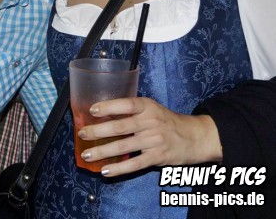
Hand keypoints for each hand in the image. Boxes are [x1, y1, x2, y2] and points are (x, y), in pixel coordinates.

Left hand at [78, 97, 221, 176]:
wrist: (194, 137)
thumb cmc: (166, 121)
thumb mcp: (151, 108)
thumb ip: (131, 111)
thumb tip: (102, 114)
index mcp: (147, 107)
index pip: (126, 104)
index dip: (108, 107)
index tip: (92, 110)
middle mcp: (150, 122)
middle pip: (120, 127)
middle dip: (98, 131)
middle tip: (82, 134)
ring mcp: (153, 141)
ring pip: (123, 147)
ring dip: (103, 151)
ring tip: (87, 155)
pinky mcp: (157, 157)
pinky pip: (134, 164)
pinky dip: (119, 168)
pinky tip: (105, 170)